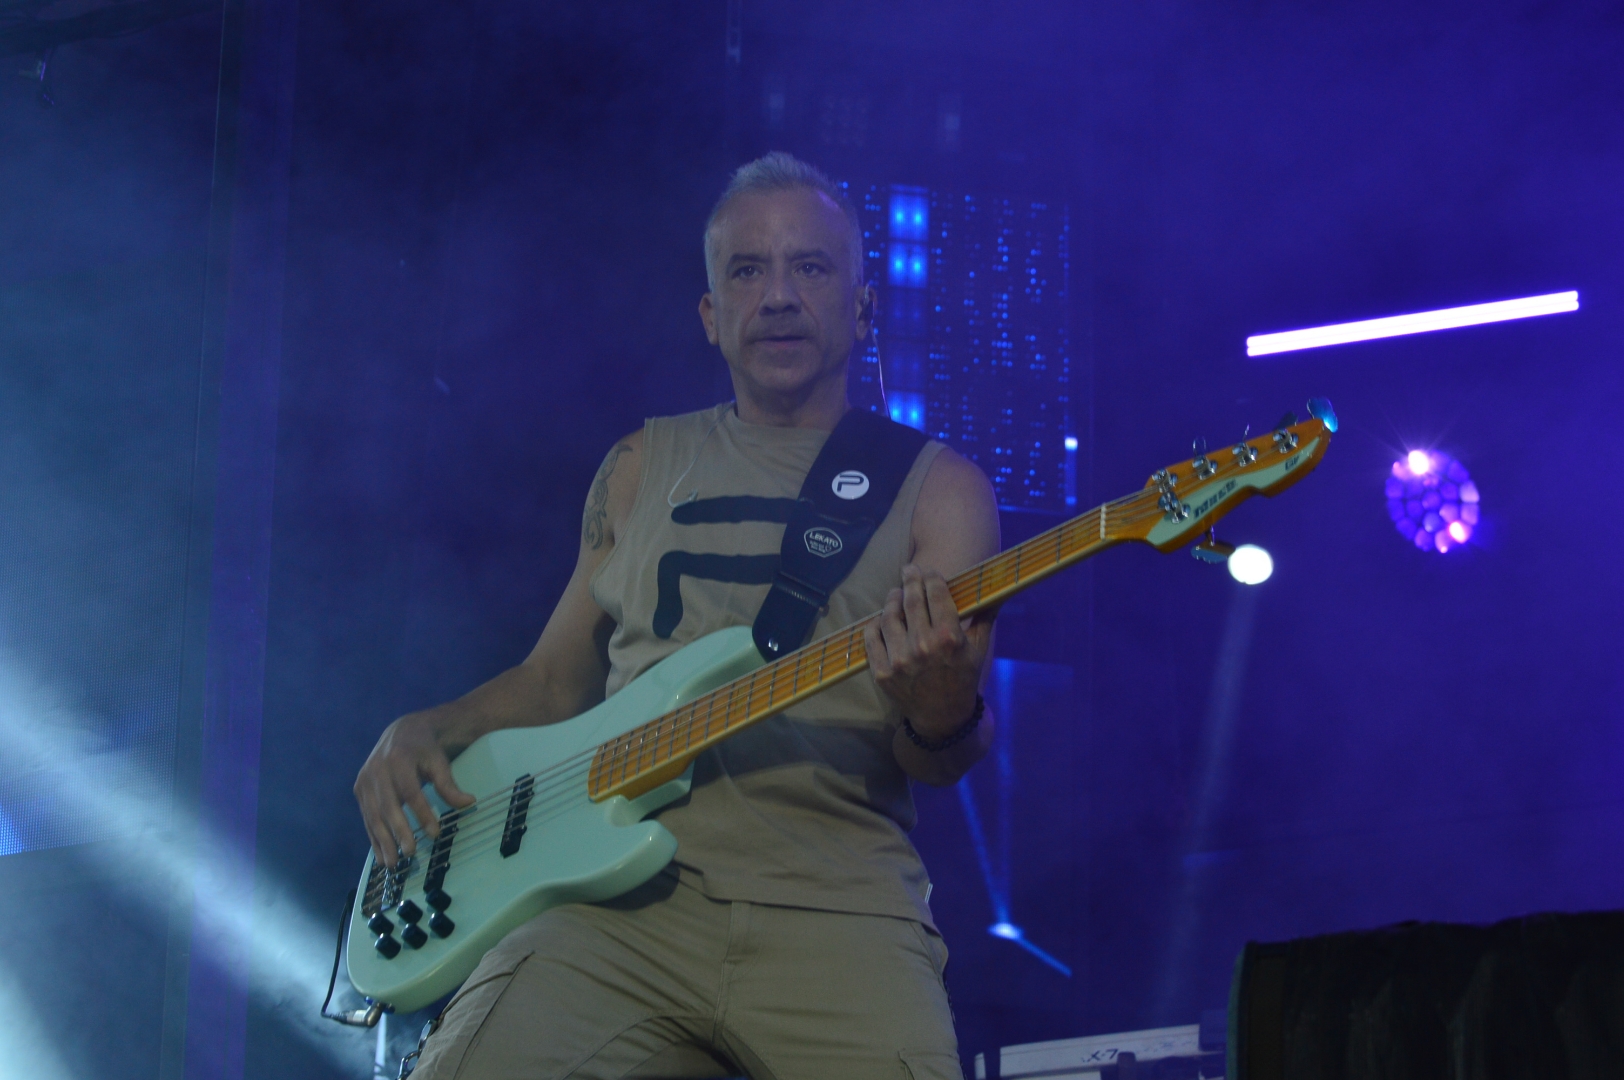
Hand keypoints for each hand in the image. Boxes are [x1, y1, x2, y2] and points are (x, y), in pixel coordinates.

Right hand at [354, 711, 475, 864]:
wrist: (400, 733)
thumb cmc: (424, 749)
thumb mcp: (439, 761)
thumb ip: (449, 784)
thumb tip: (469, 803)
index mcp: (399, 760)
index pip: (411, 792)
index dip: (422, 813)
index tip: (434, 834)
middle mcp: (377, 770)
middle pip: (388, 806)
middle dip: (398, 832)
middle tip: (410, 853)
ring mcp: (364, 781)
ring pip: (373, 815)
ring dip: (382, 841)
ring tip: (393, 864)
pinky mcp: (359, 790)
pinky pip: (366, 817)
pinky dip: (373, 837)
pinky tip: (381, 855)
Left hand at [863, 564, 992, 739]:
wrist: (943, 718)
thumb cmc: (963, 679)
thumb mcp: (979, 649)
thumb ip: (986, 617)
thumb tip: (998, 590)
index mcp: (949, 638)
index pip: (936, 594)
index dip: (931, 577)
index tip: (928, 571)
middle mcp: (922, 646)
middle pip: (911, 600)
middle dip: (910, 579)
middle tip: (909, 569)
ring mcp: (899, 660)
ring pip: (888, 616)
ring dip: (892, 599)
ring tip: (896, 593)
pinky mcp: (882, 672)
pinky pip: (872, 638)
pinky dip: (875, 624)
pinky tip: (882, 618)